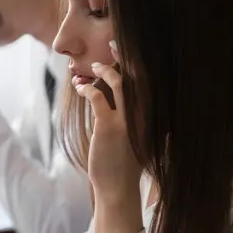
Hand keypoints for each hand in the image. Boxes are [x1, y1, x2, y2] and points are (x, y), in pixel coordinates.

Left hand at [74, 43, 142, 204]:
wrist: (118, 190)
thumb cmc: (123, 165)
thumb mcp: (134, 140)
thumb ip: (132, 120)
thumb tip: (118, 102)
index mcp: (152, 117)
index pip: (149, 83)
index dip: (140, 63)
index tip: (129, 50)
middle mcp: (144, 116)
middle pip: (139, 76)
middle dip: (126, 56)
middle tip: (113, 43)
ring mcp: (128, 121)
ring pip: (119, 82)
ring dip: (103, 70)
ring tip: (91, 67)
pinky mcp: (109, 128)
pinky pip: (98, 98)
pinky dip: (87, 89)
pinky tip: (80, 88)